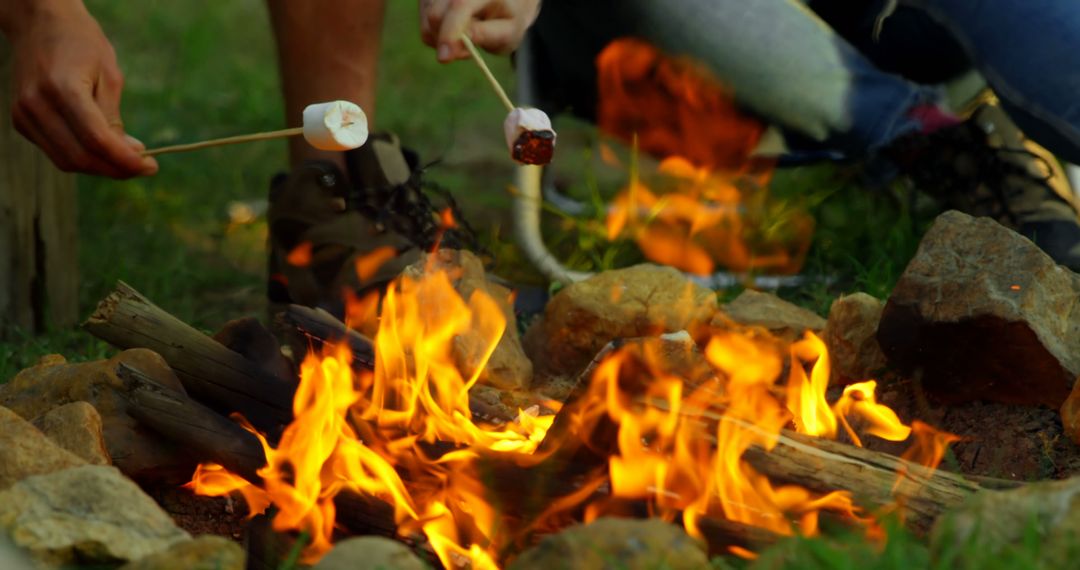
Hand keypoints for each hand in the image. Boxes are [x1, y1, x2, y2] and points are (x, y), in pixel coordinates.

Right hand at [7, 3, 156, 177]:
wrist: (39, 23)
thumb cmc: (81, 44)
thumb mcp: (109, 75)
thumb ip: (115, 117)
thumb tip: (131, 154)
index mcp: (62, 88)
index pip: (97, 140)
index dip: (126, 161)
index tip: (151, 167)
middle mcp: (36, 104)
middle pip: (81, 157)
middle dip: (116, 169)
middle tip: (143, 166)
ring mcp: (23, 114)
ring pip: (67, 161)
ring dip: (101, 167)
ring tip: (126, 158)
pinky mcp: (20, 121)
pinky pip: (56, 152)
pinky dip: (83, 157)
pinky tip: (103, 149)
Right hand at [419, 0, 540, 62]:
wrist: (506, 0)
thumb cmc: (508, 18)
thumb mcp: (507, 31)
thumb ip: (482, 36)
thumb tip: (452, 47)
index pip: (459, 6)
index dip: (449, 32)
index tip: (444, 58)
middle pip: (435, 14)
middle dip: (446, 40)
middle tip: (468, 49)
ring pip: (426, 20)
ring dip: (442, 38)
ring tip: (466, 34)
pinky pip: (425, 22)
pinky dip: (437, 34)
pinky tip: (455, 29)